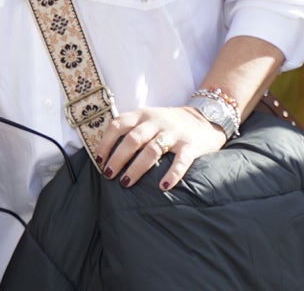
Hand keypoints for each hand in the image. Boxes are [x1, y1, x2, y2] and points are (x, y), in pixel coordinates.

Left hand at [100, 106, 226, 190]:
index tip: (99, 160)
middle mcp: (156, 122)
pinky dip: (172, 174)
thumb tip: (105, 153)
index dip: (106, 142)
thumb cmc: (168, 123)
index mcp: (142, 114)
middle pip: (133, 139)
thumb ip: (131, 129)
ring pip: (152, 150)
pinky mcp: (190, 145)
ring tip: (126, 183)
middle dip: (118, 158)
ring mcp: (174, 133)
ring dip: (137, 168)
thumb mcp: (148, 118)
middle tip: (109, 175)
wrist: (205, 117)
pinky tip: (163, 187)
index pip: (118, 125)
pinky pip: (181, 161)